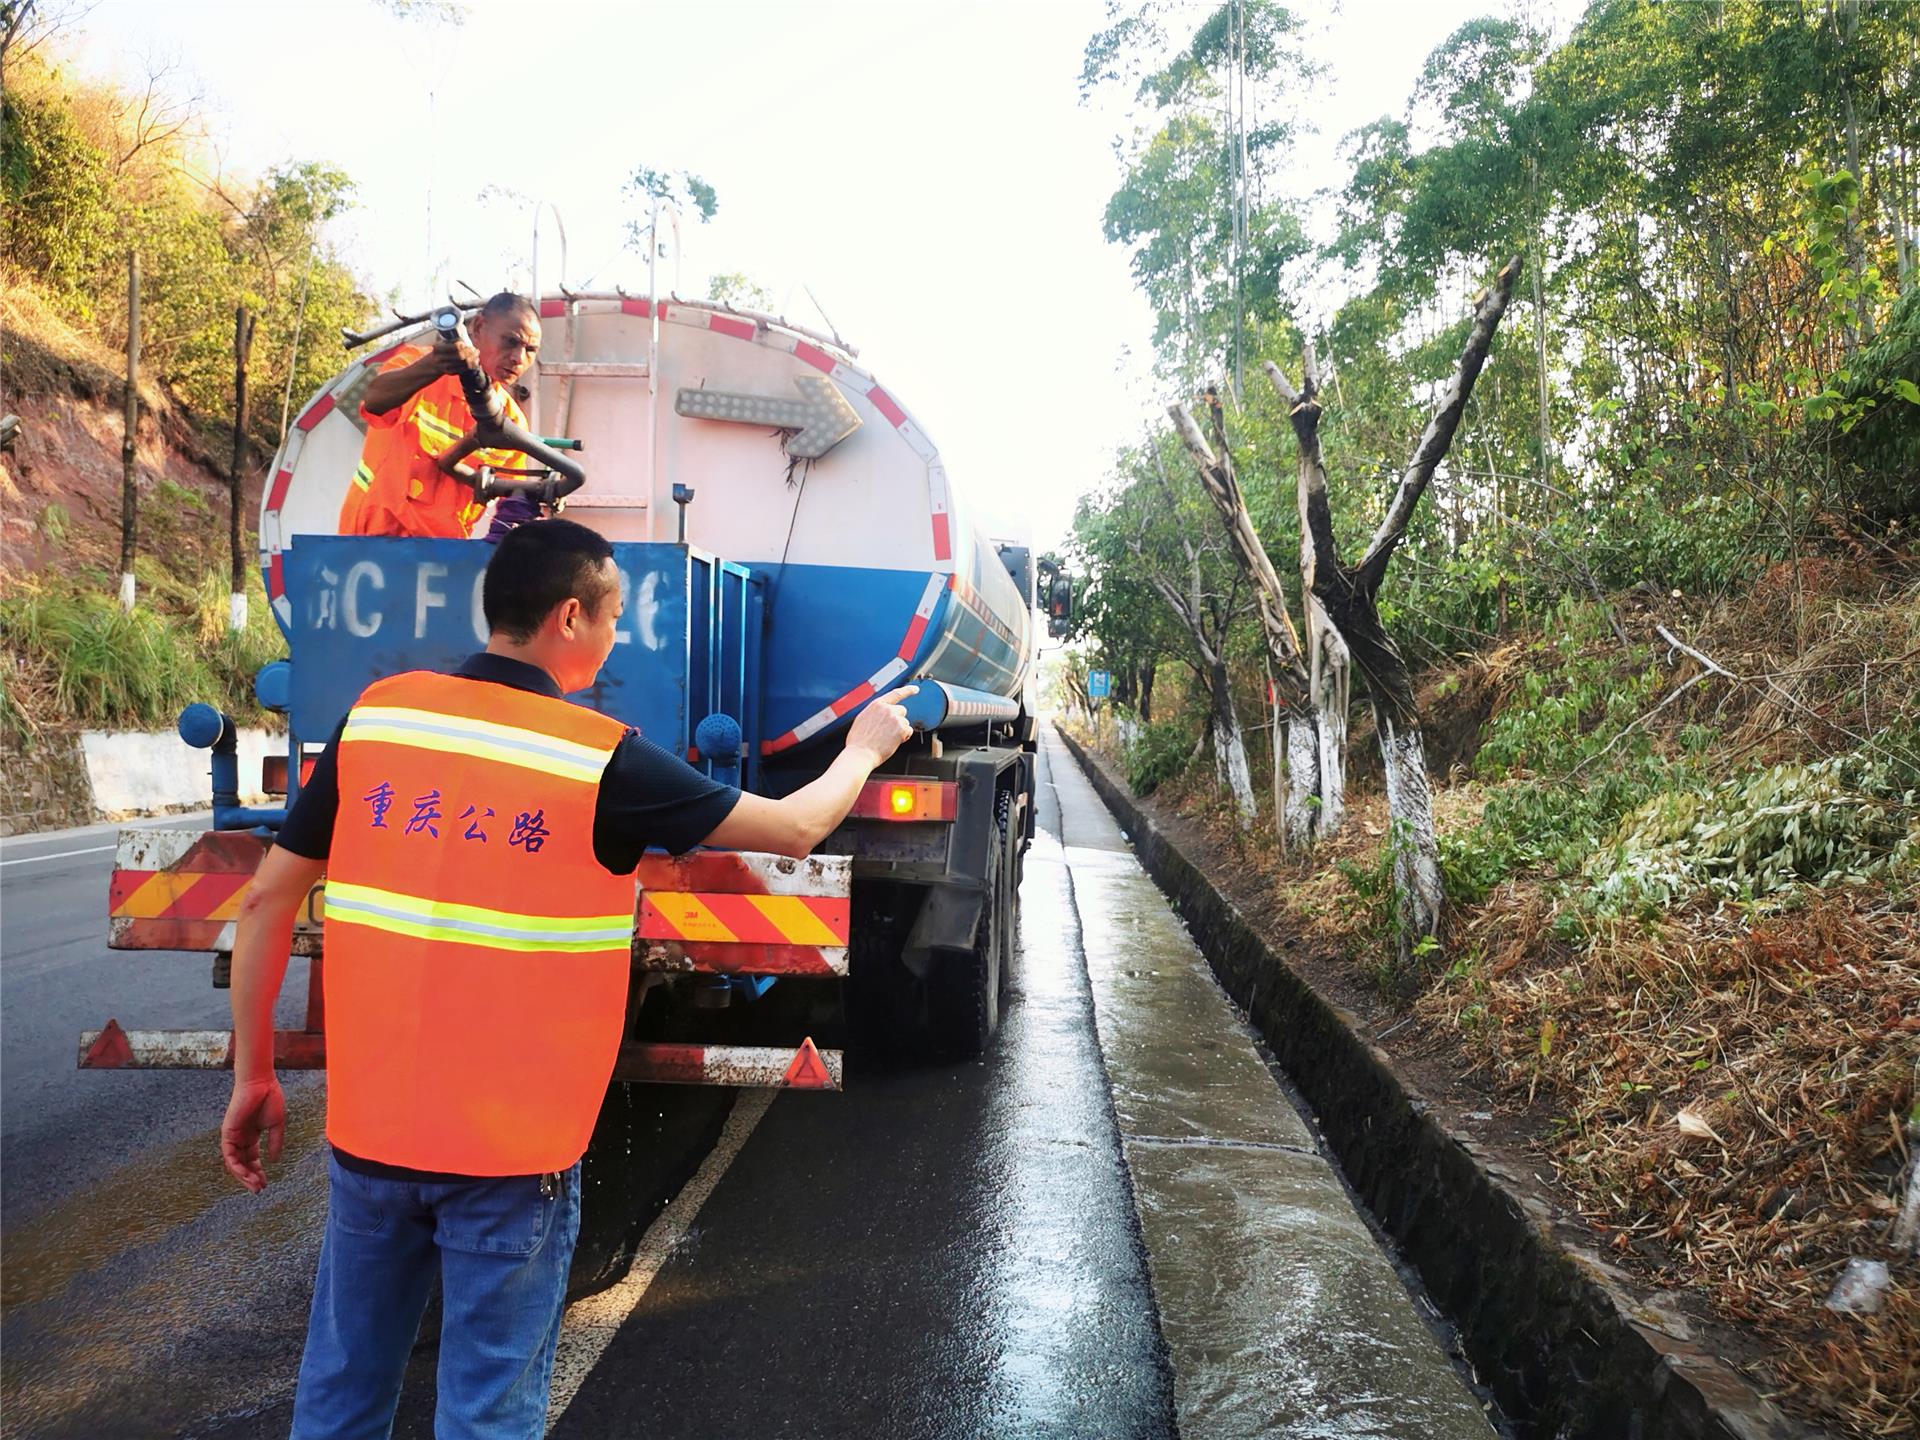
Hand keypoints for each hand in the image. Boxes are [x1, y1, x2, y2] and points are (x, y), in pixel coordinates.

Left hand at [222, 1075, 285, 1193]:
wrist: (261, 1083)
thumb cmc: (270, 1098)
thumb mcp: (276, 1125)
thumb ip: (275, 1143)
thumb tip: (274, 1160)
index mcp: (252, 1135)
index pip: (252, 1159)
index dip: (258, 1172)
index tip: (266, 1183)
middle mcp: (240, 1138)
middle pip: (243, 1164)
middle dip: (251, 1178)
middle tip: (259, 1190)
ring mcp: (233, 1136)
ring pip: (235, 1163)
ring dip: (244, 1176)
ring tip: (255, 1186)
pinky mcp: (227, 1133)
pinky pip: (229, 1155)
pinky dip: (237, 1166)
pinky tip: (247, 1174)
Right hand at [428, 333, 480, 377]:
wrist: (432, 363)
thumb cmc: (439, 350)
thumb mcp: (440, 342)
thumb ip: (450, 338)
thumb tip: (463, 330)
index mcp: (438, 348)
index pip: (455, 347)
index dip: (463, 345)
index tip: (465, 344)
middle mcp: (440, 358)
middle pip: (461, 356)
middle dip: (470, 352)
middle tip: (474, 349)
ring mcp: (445, 367)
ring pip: (464, 363)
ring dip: (473, 358)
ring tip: (476, 354)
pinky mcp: (451, 372)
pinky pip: (464, 369)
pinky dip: (472, 364)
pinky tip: (475, 360)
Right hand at [845, 685, 916, 766]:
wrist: (860, 753)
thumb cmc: (859, 741)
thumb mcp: (862, 719)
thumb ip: (875, 713)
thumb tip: (881, 714)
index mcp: (876, 705)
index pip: (895, 693)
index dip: (908, 690)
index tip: (915, 689)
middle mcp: (887, 709)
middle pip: (902, 710)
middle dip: (898, 720)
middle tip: (888, 731)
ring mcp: (895, 718)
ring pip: (905, 722)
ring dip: (900, 730)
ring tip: (886, 738)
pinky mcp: (901, 728)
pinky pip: (908, 731)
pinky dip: (903, 737)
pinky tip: (892, 742)